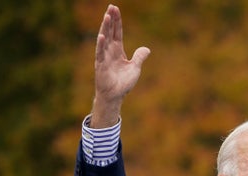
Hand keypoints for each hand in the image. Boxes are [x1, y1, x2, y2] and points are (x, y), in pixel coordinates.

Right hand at [90, 4, 150, 127]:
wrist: (115, 95)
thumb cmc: (123, 82)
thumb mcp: (135, 68)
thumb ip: (139, 57)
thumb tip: (147, 49)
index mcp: (117, 50)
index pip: (117, 32)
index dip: (117, 21)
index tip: (115, 9)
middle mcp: (109, 51)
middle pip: (109, 32)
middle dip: (110, 19)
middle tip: (111, 7)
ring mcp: (104, 57)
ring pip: (104, 39)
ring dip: (105, 28)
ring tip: (107, 16)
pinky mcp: (101, 65)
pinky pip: (100, 53)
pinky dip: (101, 45)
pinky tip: (101, 36)